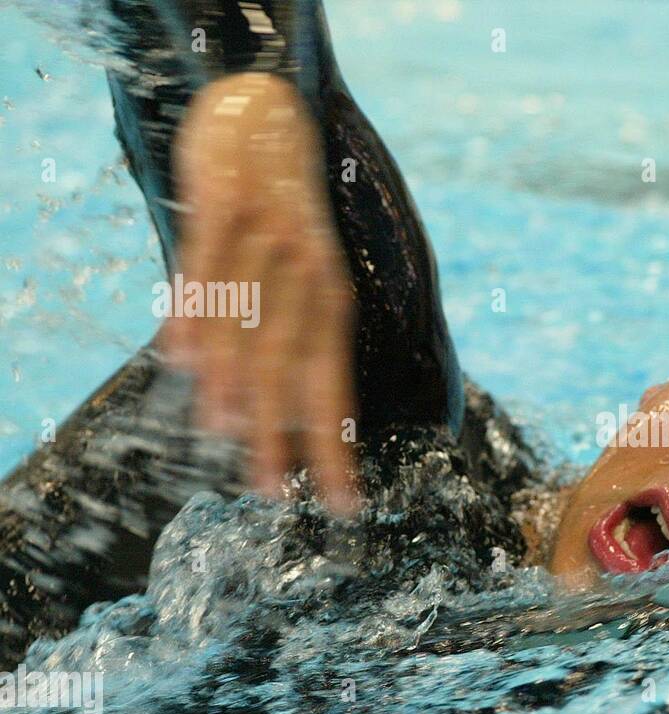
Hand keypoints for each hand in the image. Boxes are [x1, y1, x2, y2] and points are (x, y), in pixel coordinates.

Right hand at [166, 72, 358, 512]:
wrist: (268, 111)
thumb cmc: (283, 215)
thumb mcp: (304, 276)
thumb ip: (289, 339)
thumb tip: (270, 415)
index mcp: (331, 301)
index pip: (334, 387)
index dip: (337, 447)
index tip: (345, 504)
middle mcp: (309, 275)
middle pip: (290, 366)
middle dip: (283, 433)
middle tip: (273, 491)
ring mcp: (266, 239)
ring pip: (245, 321)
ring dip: (231, 379)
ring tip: (224, 433)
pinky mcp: (225, 204)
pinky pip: (205, 265)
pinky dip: (192, 311)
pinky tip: (178, 357)